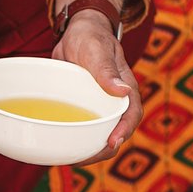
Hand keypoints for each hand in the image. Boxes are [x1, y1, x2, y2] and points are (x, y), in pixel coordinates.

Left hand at [52, 11, 141, 163]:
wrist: (76, 32)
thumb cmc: (89, 36)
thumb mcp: (96, 49)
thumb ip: (107, 70)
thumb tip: (123, 91)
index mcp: (125, 87)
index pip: (131, 114)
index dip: (124, 130)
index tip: (111, 143)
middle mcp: (114, 101)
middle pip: (116, 131)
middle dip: (103, 149)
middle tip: (82, 158)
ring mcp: (99, 106)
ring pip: (99, 133)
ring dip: (89, 149)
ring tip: (71, 160)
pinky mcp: (84, 108)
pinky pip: (83, 127)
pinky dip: (76, 140)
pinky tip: (61, 148)